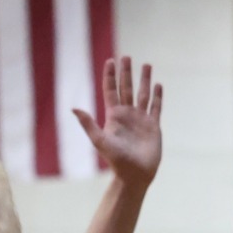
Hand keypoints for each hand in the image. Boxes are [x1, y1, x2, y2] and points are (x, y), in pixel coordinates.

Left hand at [73, 57, 160, 189]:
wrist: (135, 175)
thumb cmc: (116, 160)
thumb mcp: (100, 140)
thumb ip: (88, 124)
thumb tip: (73, 108)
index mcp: (114, 115)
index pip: (111, 90)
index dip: (110, 76)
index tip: (111, 60)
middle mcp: (127, 114)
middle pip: (126, 88)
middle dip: (126, 72)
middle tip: (127, 57)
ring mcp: (141, 119)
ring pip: (143, 94)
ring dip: (144, 80)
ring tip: (146, 65)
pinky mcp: (153, 126)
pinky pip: (156, 107)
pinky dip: (157, 96)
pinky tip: (158, 85)